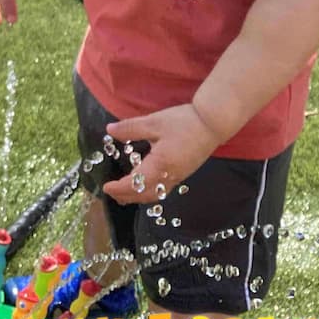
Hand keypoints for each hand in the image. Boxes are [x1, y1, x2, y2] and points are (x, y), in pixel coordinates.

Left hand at [102, 103, 219, 204]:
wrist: (212, 123)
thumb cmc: (183, 122)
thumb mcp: (154, 122)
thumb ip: (131, 128)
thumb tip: (110, 130)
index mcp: (159, 165)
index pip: (135, 183)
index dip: (119, 188)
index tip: (106, 187)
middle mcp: (169, 176)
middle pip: (145, 194)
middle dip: (127, 196)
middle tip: (112, 193)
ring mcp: (178, 177)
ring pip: (155, 194)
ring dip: (138, 197)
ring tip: (125, 194)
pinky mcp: (184, 173)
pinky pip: (163, 189)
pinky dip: (150, 192)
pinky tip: (145, 184)